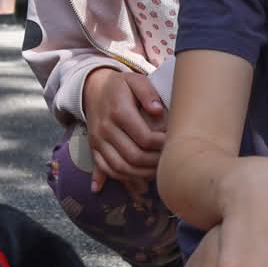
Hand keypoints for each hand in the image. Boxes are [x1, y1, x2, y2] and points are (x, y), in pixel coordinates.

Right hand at [81, 69, 166, 188]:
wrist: (93, 89)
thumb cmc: (121, 86)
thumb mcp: (135, 80)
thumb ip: (148, 92)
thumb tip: (158, 110)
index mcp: (118, 112)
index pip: (144, 137)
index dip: (161, 145)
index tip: (174, 143)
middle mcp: (105, 129)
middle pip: (133, 156)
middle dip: (154, 163)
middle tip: (169, 161)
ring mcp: (98, 141)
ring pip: (119, 168)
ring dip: (141, 175)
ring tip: (158, 172)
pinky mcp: (94, 149)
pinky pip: (106, 170)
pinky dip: (121, 180)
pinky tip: (136, 186)